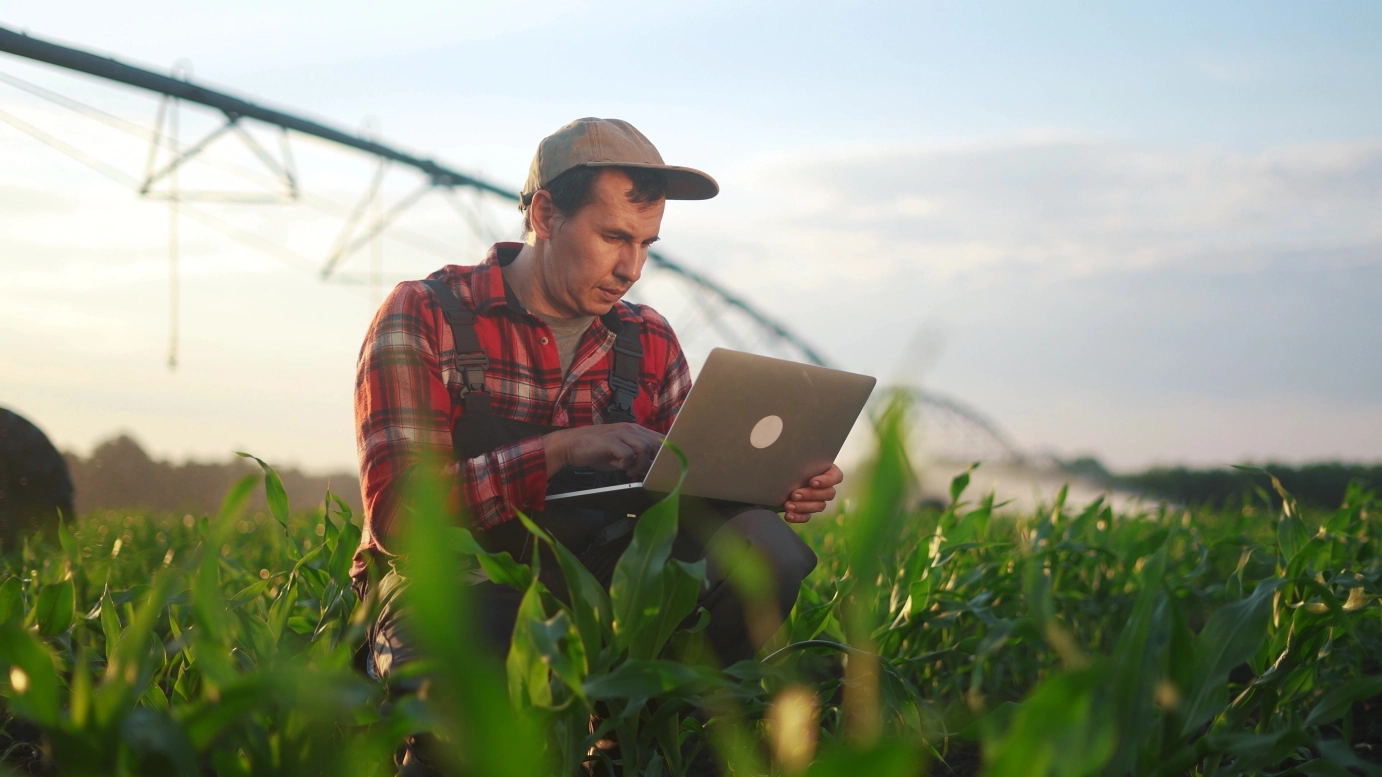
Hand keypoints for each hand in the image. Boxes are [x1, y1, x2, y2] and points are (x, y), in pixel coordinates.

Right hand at [543, 423, 664, 477]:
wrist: (571, 446)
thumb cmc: (596, 451)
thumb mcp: (621, 455)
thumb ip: (638, 458)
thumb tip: (652, 468)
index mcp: (635, 430)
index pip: (660, 438)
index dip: (664, 454)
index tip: (659, 468)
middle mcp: (630, 429)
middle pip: (656, 443)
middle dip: (653, 461)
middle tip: (642, 472)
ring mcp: (620, 433)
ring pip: (644, 448)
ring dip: (639, 464)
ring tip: (628, 470)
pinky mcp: (611, 441)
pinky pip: (628, 454)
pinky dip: (626, 464)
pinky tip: (618, 467)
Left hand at [783, 463, 842, 522]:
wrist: (779, 474)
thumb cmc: (790, 461)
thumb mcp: (795, 457)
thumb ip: (799, 457)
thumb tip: (793, 453)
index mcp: (828, 471)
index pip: (836, 476)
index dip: (827, 481)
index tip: (813, 482)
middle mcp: (825, 486)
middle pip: (828, 494)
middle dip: (811, 495)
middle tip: (794, 494)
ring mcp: (818, 500)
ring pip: (819, 506)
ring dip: (803, 507)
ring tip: (788, 505)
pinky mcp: (808, 510)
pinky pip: (808, 516)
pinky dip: (798, 517)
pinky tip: (788, 515)